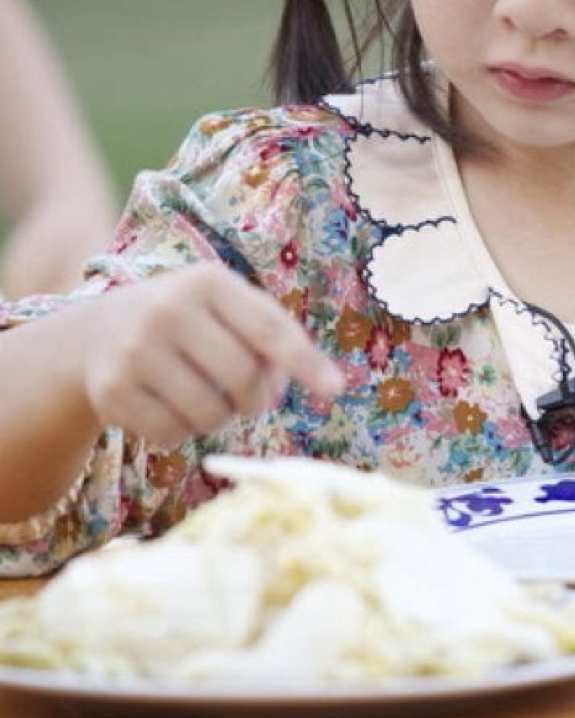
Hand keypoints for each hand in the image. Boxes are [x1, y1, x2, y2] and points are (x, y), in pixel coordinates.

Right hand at [78, 262, 343, 445]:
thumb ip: (271, 332)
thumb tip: (319, 381)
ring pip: (210, 414)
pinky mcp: (112, 392)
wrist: (96, 333)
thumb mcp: (222, 306)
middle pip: (244, 378)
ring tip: (205, 398)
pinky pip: (172, 435)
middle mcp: (167, 311)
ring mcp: (135, 352)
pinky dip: (182, 432)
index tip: (335, 389)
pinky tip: (170, 408)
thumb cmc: (183, 320)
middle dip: (257, 399)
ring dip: (220, 419)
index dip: (304, 361)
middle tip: (249, 399)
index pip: (267, 327)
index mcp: (206, 282)